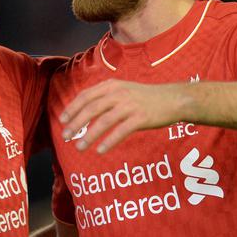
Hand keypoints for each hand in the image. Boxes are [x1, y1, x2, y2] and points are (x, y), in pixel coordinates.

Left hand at [60, 80, 184, 153]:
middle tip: (65, 136)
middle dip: (75, 123)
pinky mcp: (141, 118)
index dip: (72, 108)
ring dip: (89, 136)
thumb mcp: (124, 90)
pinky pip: (120, 131)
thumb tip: (85, 109)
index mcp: (112, 86)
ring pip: (103, 121)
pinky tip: (100, 151)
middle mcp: (119, 93)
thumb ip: (107, 96)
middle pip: (91, 108)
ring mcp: (130, 105)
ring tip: (79, 147)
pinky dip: (108, 141)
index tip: (62, 120)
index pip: (86, 95)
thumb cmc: (147, 98)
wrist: (174, 99)